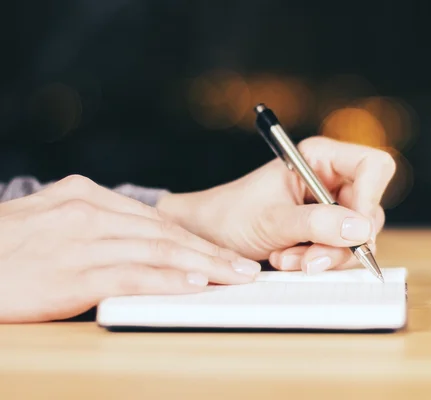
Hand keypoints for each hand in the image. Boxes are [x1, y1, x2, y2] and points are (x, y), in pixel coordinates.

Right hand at [0, 175, 260, 322]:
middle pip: (165, 234)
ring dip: (203, 266)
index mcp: (84, 196)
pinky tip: (193, 287)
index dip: (194, 239)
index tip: (221, 253)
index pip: (155, 220)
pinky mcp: (70, 272)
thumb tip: (135, 243)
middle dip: (210, 252)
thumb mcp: (48, 222)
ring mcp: (80, 240)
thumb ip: (92, 227)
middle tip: (244, 266)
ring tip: (234, 278)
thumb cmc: (3, 250)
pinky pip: (130, 276)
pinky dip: (167, 281)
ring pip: (157, 251)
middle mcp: (88, 211)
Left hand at [157, 137, 395, 273]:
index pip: (372, 167)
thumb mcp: (272, 219)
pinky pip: (341, 253)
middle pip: (369, 211)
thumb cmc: (231, 215)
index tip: (351, 228)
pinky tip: (287, 260)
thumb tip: (360, 229)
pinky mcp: (325, 234)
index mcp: (320, 158)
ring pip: (358, 239)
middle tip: (308, 260)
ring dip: (324, 257)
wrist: (209, 237)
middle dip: (339, 242)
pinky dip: (317, 263)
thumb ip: (316, 223)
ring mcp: (331, 209)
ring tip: (285, 259)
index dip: (370, 197)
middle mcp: (331, 181)